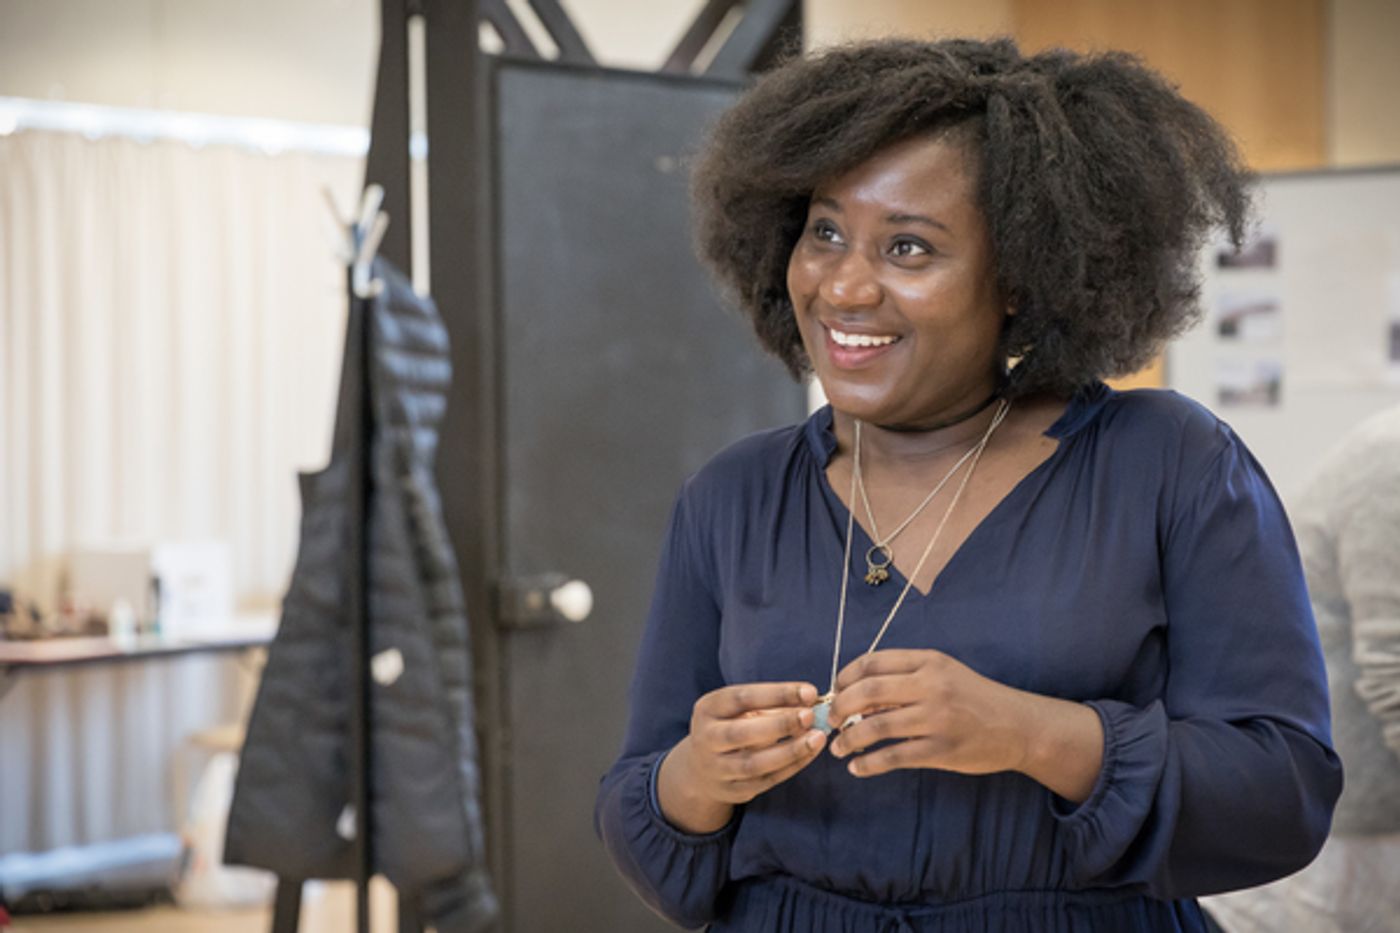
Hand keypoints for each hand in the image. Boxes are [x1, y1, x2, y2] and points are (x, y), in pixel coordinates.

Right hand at [658, 681, 827, 832]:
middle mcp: (707, 739)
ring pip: (755, 763)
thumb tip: (809, 699)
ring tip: (817, 737)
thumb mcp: (737, 708)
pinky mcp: (732, 791)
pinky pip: (766, 780)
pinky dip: (791, 766)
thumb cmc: (729, 726)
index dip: (777, 694)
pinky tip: (810, 753)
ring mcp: (717, 769)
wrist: (700, 768)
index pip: (741, 698)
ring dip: (790, 750)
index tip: (808, 692)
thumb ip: (770, 703)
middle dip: (781, 724)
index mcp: (708, 709)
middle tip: (810, 716)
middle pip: (742, 733)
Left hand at [827, 650, 1031, 777]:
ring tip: (838, 748)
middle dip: (840, 707)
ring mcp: (937, 719)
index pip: (873, 662)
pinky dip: (868, 763)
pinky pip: (893, 757)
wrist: (1019, 726)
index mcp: (929, 662)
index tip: (835, 691)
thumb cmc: (975, 698)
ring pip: (875, 727)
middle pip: (867, 691)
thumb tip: (858, 696)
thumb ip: (905, 679)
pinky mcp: (942, 751)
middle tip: (831, 720)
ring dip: (848, 739)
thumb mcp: (943, 674)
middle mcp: (932, 686)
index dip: (845, 677)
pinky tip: (857, 767)